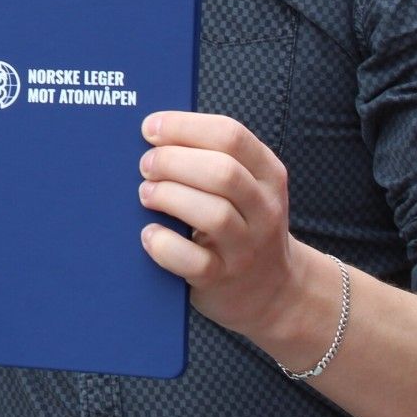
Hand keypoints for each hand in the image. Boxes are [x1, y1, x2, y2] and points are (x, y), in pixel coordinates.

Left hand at [137, 111, 309, 343]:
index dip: (184, 127)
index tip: (149, 127)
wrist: (271, 290)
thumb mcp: (244, 187)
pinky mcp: (224, 280)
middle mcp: (265, 209)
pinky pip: (195, 262)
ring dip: (170, 197)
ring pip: (214, 214)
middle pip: (223, 172)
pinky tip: (149, 234)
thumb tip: (151, 132)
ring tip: (146, 195)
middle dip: (174, 161)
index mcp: (268, 174)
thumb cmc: (240, 224)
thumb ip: (210, 158)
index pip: (231, 136)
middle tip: (145, 165)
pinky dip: (165, 245)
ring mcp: (247, 248)